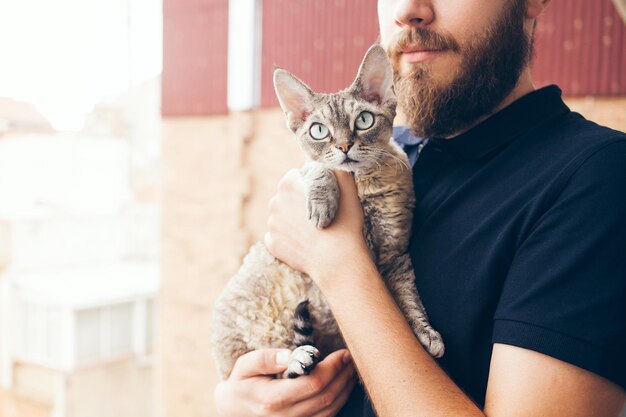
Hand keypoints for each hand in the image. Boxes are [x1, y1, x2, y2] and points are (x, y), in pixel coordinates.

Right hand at [214, 348, 355, 416]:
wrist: (234, 411)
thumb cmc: (241, 385)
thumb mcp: (244, 366)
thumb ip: (264, 359)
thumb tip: (288, 355)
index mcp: (272, 399)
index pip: (312, 383)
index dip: (332, 368)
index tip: (341, 353)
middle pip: (326, 397)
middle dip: (343, 376)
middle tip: (351, 358)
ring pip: (330, 410)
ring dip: (345, 389)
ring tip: (350, 369)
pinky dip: (338, 401)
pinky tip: (342, 386)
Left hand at [265, 168, 369, 284]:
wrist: (337, 260)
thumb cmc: (344, 222)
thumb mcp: (347, 187)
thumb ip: (337, 169)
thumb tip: (332, 162)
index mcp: (289, 183)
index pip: (296, 176)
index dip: (309, 185)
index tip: (322, 197)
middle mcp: (275, 201)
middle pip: (287, 197)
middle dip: (299, 203)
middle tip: (320, 214)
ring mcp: (272, 224)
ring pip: (283, 217)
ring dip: (294, 221)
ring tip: (313, 230)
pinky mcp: (272, 244)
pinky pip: (279, 237)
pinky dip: (289, 239)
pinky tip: (305, 243)